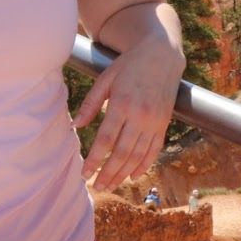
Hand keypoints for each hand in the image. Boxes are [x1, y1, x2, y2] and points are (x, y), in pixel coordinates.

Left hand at [74, 36, 184, 191]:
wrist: (162, 54)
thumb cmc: (129, 65)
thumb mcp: (106, 78)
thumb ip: (91, 103)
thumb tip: (76, 125)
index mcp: (122, 103)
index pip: (106, 139)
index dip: (94, 159)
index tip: (84, 173)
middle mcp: (140, 115)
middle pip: (122, 153)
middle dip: (108, 172)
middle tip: (97, 186)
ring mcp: (155, 121)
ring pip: (139, 155)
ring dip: (124, 173)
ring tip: (111, 185)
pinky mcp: (164, 123)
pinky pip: (155, 150)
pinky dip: (144, 165)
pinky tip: (133, 175)